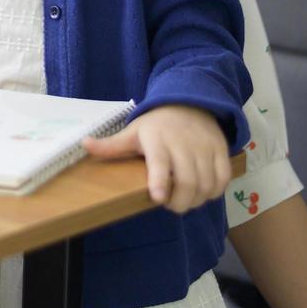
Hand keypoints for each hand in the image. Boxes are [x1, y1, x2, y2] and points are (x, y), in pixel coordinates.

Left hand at [82, 104, 231, 213]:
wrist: (190, 103)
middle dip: (180, 202)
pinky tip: (203, 192)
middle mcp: (183, 144)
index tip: (158, 197)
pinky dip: (214, 192)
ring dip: (197, 200)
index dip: (160, 181)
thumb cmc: (157, 125)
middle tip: (171, 205)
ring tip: (186, 200)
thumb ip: (112, 145)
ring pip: (206, 184)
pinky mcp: (220, 151)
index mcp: (157, 140)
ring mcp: (204, 148)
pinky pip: (223, 179)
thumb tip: (83, 144)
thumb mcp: (133, 132)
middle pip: (187, 181)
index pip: (160, 162)